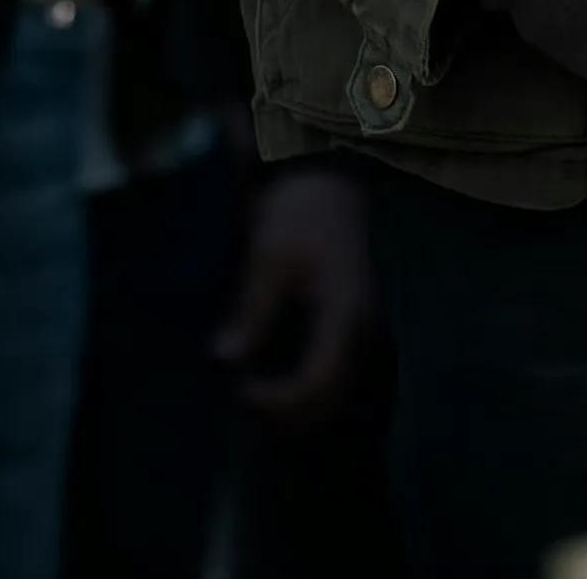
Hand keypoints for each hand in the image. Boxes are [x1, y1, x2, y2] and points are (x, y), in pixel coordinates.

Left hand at [212, 161, 377, 422]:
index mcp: (345, 311)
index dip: (279, 399)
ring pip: (335, 386)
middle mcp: (361, 326)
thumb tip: (225, 358)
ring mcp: (359, 325)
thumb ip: (253, 310)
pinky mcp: (349, 321)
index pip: (318, 380)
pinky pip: (332, 367)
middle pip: (332, 394)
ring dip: (298, 402)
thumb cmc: (301, 210)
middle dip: (288, 410)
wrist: (327, 176)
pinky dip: (306, 383)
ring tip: (255, 395)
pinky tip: (274, 377)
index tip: (240, 393)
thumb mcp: (271, 254)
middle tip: (244, 402)